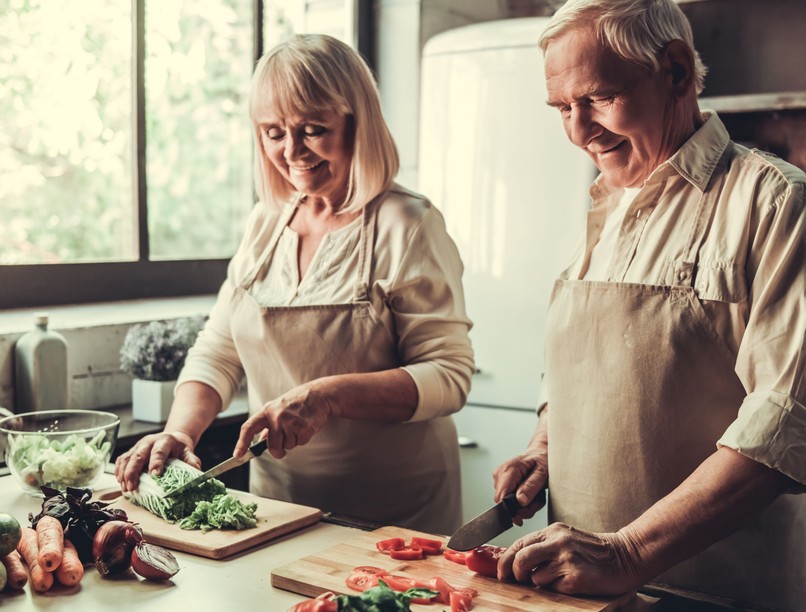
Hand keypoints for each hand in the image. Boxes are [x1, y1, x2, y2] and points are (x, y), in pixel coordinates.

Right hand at [114, 431, 200, 491]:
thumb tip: (196, 471)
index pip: (159, 451)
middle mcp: (149, 441)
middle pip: (138, 455)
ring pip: (127, 458)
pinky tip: (119, 481)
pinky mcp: (131, 450)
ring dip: (123, 473)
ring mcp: (138, 445)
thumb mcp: (188, 452)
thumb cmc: (180, 448)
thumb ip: (192, 461)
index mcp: (165, 440)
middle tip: (132, 487)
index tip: (154, 475)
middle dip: (133, 472)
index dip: (156, 462)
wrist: (173, 438)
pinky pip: (121, 459)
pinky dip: (118, 470)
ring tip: (125, 488)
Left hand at [234, 380, 335, 459]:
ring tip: (298, 425)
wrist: (319, 394)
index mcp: (267, 410)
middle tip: (286, 440)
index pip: (249, 428)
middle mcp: (276, 416)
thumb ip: (268, 423)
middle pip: (272, 446)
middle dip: (279, 450)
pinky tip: (306, 425)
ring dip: (293, 440)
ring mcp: (289, 421)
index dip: (242, 443)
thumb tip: (261, 440)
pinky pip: (300, 443)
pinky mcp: (303, 427)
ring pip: (288, 446)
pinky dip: (304, 438)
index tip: (237, 455)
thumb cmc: (298, 401)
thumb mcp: (279, 407)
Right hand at [492, 451, 547, 524]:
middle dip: (522, 508)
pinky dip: (522, 501)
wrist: (541, 452)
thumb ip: (531, 486)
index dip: (511, 510)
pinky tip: (531, 493)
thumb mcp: (543, 472)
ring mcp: (499, 478)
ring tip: (536, 495)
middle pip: (504, 503)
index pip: (501, 497)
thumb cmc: (543, 459)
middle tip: (538, 501)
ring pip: (507, 503)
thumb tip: (520, 501)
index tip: (524, 515)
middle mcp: (500, 473)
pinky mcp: (502, 483)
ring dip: (525, 505)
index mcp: (509, 469)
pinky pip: (509, 500)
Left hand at [497, 523, 642, 595]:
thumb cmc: (594, 551)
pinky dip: (557, 589)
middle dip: (515, 573)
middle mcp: (558, 542)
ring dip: (540, 582)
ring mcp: (567, 559)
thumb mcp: (566, 538)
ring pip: (535, 577)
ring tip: (557, 578)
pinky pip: (553, 588)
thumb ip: (544, 546)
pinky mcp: (575, 577)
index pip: (519, 543)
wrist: (624, 556)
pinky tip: (571, 582)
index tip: (501, 572)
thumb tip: (517, 562)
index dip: (505, 560)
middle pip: (521, 559)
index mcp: (553, 531)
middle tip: (518, 579)